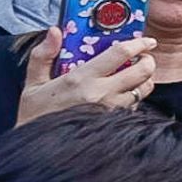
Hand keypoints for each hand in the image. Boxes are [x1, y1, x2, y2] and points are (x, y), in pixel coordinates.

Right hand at [15, 27, 156, 126]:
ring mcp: (110, 111)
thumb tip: (54, 31)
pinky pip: (134, 108)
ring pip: (143, 91)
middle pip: (142, 71)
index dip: (138, 43)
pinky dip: (134, 98)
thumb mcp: (32, 84)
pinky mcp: (114, 124)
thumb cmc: (35, 117)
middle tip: (144, 57)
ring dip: (144, 80)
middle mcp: (101, 94)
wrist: (38, 149)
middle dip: (148, 61)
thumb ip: (42, 55)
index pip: (120, 54)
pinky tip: (124, 95)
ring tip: (136, 76)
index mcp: (81, 79)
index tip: (146, 39)